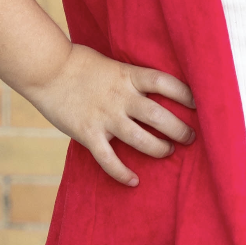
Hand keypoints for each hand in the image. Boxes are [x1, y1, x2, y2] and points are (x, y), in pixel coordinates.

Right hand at [27, 44, 195, 187]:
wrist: (46, 69)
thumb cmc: (79, 64)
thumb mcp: (111, 63)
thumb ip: (130, 77)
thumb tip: (153, 88)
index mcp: (128, 76)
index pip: (165, 83)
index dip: (185, 94)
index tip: (199, 104)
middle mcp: (121, 97)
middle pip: (159, 116)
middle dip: (180, 129)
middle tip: (190, 137)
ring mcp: (105, 117)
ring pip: (141, 140)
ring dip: (159, 149)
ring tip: (167, 151)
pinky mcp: (88, 134)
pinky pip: (108, 160)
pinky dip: (122, 173)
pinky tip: (134, 181)